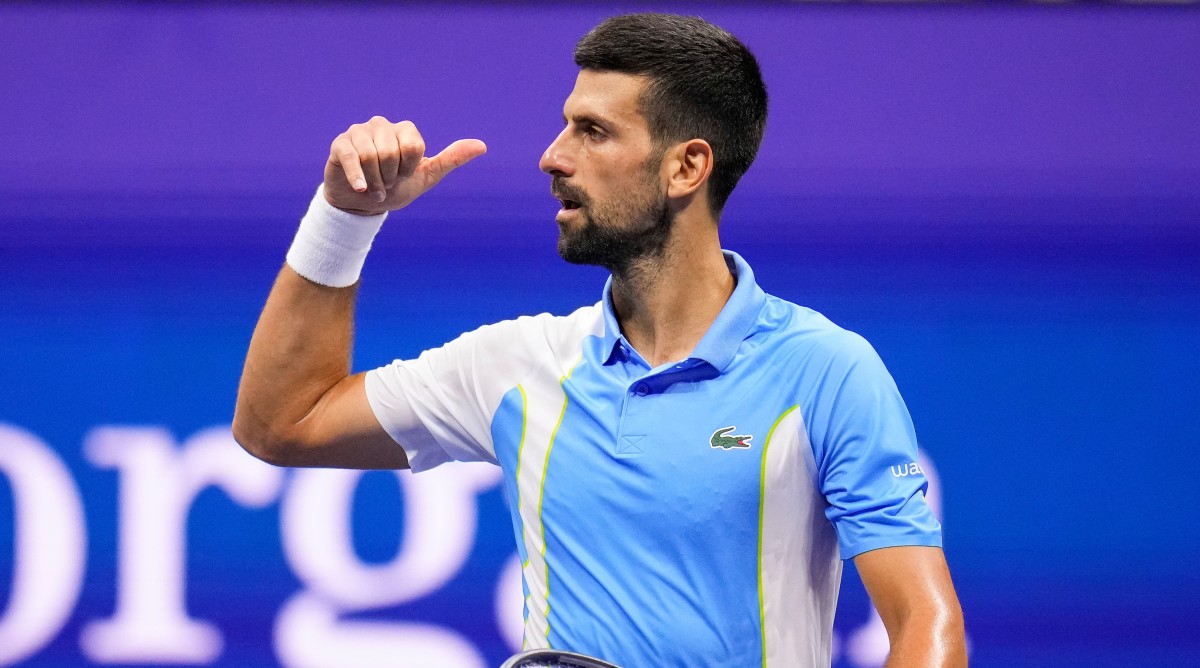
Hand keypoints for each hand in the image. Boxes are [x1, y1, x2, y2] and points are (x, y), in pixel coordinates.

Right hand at [323, 116, 486, 215]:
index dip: (409, 169)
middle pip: (391, 152)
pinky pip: (352, 157)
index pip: (413, 147)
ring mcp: (359, 132)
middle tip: (387, 183)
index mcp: (405, 130)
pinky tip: (362, 189)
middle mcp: (382, 125)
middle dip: (391, 177)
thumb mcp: (427, 177)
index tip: (404, 176)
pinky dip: (359, 178)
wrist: (362, 205)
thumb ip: (452, 160)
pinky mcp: (340, 144)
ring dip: (375, 181)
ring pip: (371, 156)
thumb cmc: (396, 188)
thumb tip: (482, 146)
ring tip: (374, 188)